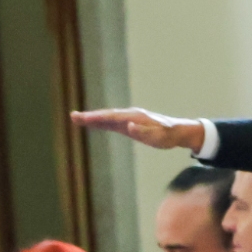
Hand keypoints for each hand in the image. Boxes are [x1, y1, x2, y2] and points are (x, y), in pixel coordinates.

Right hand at [71, 108, 204, 150]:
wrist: (179, 132)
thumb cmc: (170, 135)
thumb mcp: (160, 136)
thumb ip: (145, 131)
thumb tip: (129, 126)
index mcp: (136, 116)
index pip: (113, 117)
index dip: (98, 118)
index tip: (84, 118)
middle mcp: (131, 115)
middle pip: (107, 115)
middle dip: (90, 116)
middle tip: (73, 116)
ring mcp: (130, 119)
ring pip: (108, 118)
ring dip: (92, 119)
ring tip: (75, 119)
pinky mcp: (130, 125)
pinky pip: (112, 123)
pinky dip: (100, 123)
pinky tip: (91, 124)